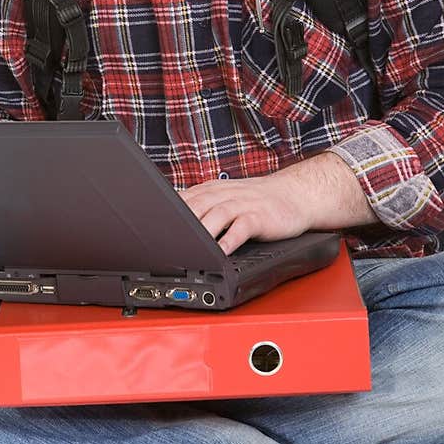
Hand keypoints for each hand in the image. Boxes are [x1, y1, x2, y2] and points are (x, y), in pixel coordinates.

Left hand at [178, 152, 377, 253]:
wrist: (295, 194)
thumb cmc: (255, 201)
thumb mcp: (223, 199)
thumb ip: (198, 207)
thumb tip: (166, 223)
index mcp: (210, 191)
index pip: (181, 200)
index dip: (163, 215)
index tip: (148, 232)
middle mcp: (223, 195)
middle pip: (195, 206)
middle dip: (177, 224)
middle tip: (162, 243)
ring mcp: (243, 204)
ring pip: (217, 214)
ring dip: (202, 231)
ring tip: (189, 248)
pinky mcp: (260, 216)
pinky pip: (242, 227)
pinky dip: (230, 239)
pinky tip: (222, 251)